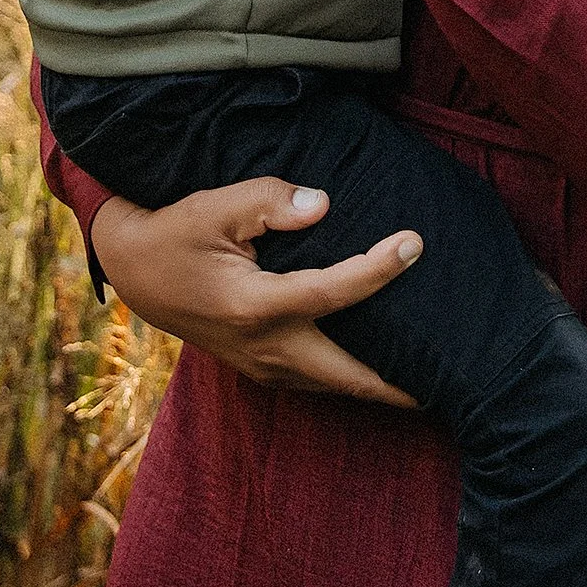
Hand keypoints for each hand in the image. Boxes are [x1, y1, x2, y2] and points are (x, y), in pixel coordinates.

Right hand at [89, 179, 421, 407]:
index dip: (377, 269)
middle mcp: (262, 345)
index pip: (330, 292)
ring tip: (431, 380)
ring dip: (379, 385)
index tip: (414, 244)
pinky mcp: (257, 368)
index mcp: (253, 304)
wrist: (134, 270)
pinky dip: (351, 379)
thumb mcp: (213, 205)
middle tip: (452, 379)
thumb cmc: (176, 232)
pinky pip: (316, 382)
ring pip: (333, 385)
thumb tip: (324, 204)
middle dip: (399, 383)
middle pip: (347, 374)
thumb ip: (269, 201)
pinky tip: (379, 369)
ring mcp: (259, 364)